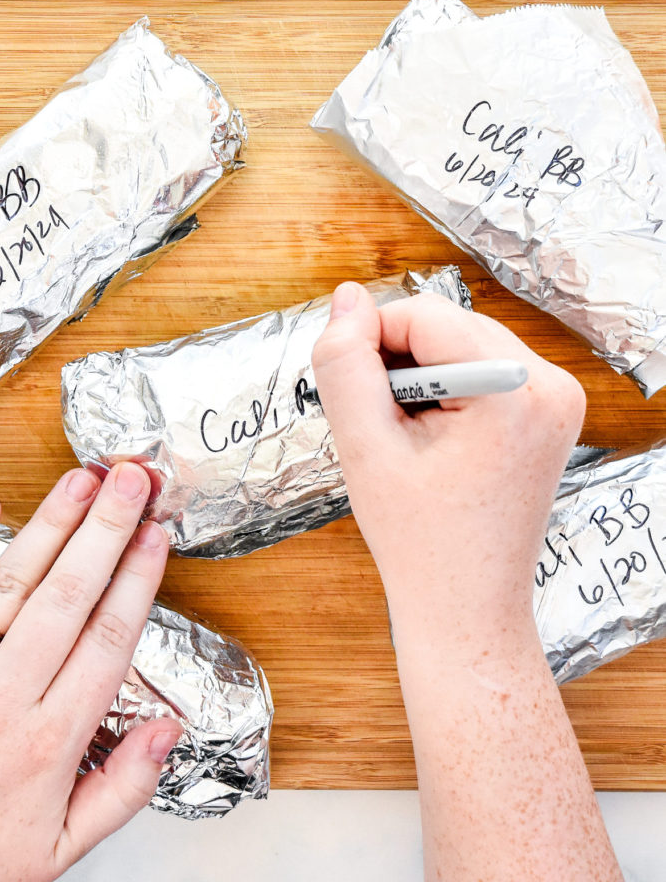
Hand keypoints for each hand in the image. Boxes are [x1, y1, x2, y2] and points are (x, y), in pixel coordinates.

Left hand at [0, 463, 181, 881]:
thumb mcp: (58, 849)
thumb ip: (121, 790)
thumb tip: (168, 730)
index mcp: (46, 743)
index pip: (106, 641)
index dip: (137, 582)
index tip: (158, 536)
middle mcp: (1, 701)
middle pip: (66, 599)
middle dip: (105, 532)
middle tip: (133, 480)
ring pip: (10, 587)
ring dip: (51, 527)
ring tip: (82, 480)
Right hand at [312, 282, 585, 650]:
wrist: (468, 607)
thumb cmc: (421, 543)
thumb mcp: (366, 449)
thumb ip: (346, 365)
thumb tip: (347, 298)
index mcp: (516, 390)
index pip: (425, 315)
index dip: (372, 342)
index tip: (354, 395)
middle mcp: (551, 385)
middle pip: (448, 325)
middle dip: (402, 363)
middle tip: (386, 428)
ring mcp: (559, 398)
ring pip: (463, 342)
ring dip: (423, 375)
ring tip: (413, 439)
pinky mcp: (551, 411)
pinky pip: (485, 367)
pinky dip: (449, 389)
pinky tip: (437, 439)